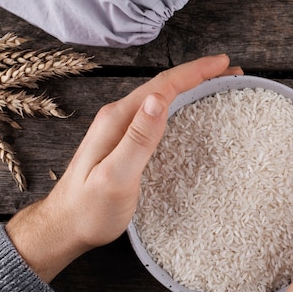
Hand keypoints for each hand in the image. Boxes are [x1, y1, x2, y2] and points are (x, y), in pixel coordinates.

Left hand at [6, 55, 242, 281]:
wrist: (64, 227)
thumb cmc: (89, 209)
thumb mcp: (116, 176)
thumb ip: (138, 139)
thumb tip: (160, 100)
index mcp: (118, 120)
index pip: (162, 86)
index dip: (194, 72)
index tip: (223, 64)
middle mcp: (118, 118)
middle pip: (164, 87)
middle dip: (198, 75)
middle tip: (228, 71)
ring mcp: (120, 129)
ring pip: (161, 99)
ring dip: (190, 87)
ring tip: (215, 84)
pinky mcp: (124, 142)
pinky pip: (157, 115)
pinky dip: (179, 105)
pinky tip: (189, 109)